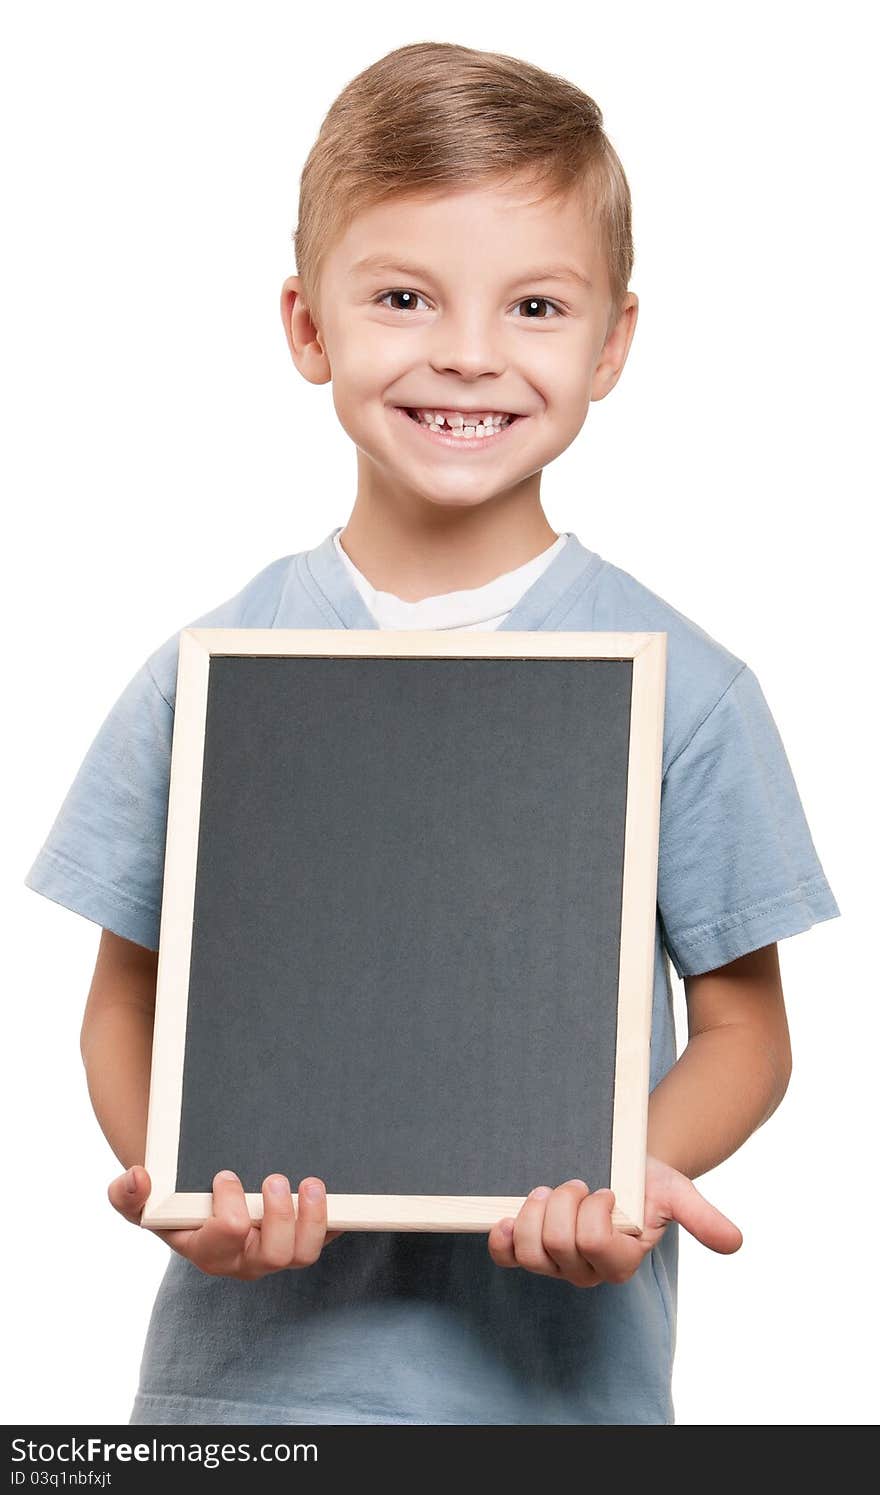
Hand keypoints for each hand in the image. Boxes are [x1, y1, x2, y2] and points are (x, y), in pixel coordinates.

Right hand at [108, 1165, 344, 1278]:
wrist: (197, 1211)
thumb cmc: (170, 1209)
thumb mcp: (141, 1205)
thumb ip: (127, 1196)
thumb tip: (138, 1177)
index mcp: (208, 1252)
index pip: (227, 1238)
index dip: (230, 1210)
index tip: (226, 1176)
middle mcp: (245, 1260)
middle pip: (276, 1255)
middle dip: (280, 1216)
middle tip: (275, 1179)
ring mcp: (275, 1253)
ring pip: (304, 1254)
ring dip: (314, 1219)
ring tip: (312, 1184)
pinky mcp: (300, 1241)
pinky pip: (325, 1240)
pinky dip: (334, 1221)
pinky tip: (336, 1194)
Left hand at [487, 1153, 742, 1287]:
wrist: (619, 1170)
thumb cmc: (647, 1182)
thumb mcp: (677, 1193)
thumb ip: (702, 1218)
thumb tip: (735, 1242)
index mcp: (621, 1263)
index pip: (593, 1243)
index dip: (593, 1210)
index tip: (606, 1190)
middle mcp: (586, 1271)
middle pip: (557, 1244)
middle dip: (563, 1202)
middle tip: (577, 1184)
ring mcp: (555, 1264)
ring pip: (529, 1250)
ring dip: (533, 1211)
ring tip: (549, 1191)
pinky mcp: (530, 1251)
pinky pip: (507, 1258)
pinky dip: (500, 1239)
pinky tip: (503, 1218)